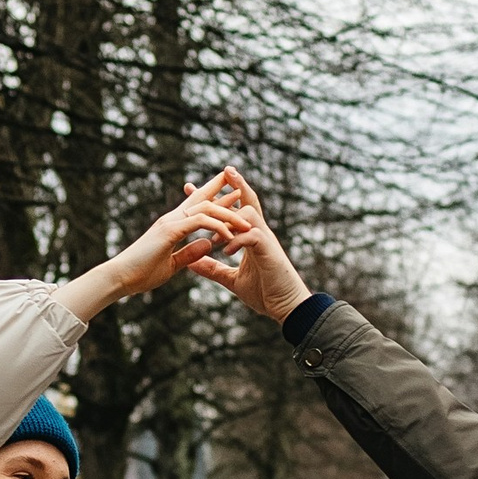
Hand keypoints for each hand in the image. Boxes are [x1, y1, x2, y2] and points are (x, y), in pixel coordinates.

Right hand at [62, 173, 244, 323]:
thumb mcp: (173, 264)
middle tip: (242, 187)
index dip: (213, 197)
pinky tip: (229, 235)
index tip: (232, 194)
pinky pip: (200, 222)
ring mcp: (170, 223)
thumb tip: (207, 244)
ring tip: (246, 220)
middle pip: (202, 198)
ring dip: (228, 213)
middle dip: (223, 191)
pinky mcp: (169, 231)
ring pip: (206, 208)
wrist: (120, 278)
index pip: (196, 205)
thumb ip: (190, 253)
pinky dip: (217, 226)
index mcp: (172, 225)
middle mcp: (172, 219)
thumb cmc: (141, 274)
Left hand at [185, 166, 311, 325]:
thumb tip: (191, 262)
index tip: (191, 189)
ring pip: (249, 213)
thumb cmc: (265, 293)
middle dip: (235, 185)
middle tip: (222, 171)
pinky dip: (237, 240)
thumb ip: (213, 269)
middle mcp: (259, 232)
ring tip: (212, 227)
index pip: (231, 210)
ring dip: (230, 216)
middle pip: (248, 200)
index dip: (213, 198)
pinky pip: (253, 236)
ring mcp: (266, 240)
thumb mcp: (232, 280)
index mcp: (250, 236)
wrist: (286, 307)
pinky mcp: (269, 251)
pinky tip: (225, 251)